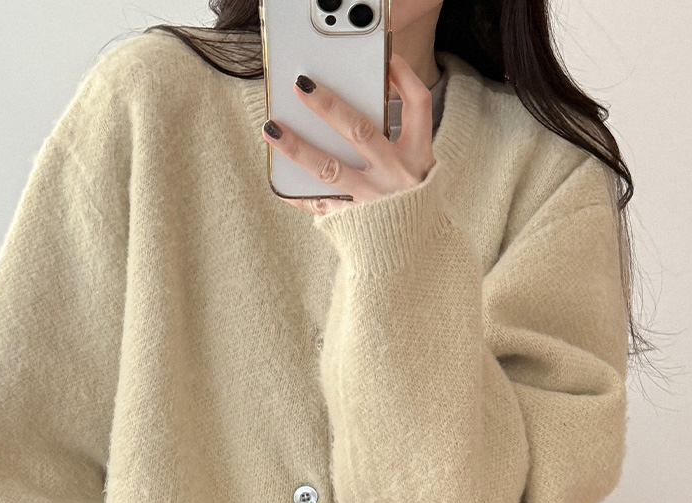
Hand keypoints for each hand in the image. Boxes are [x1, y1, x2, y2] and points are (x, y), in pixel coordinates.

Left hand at [262, 54, 436, 214]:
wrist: (413, 257)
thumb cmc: (411, 202)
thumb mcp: (420, 167)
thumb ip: (398, 136)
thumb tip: (358, 101)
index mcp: (418, 157)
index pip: (418, 105)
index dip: (404, 77)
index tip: (387, 57)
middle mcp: (395, 178)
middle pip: (360, 131)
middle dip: (328, 106)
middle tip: (300, 85)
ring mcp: (371, 202)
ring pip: (330, 170)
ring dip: (297, 147)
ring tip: (271, 128)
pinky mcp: (353, 224)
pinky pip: (319, 205)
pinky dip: (296, 194)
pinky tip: (276, 180)